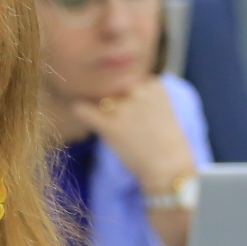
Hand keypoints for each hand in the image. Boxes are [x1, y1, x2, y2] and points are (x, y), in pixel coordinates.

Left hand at [63, 77, 194, 245]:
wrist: (169, 168)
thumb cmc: (166, 142)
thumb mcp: (162, 108)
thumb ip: (142, 95)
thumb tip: (115, 90)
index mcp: (154, 85)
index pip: (129, 76)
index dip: (125, 89)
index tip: (128, 102)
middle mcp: (139, 92)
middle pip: (113, 83)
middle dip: (111, 95)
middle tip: (115, 112)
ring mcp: (124, 109)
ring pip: (98, 96)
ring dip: (96, 103)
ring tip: (103, 117)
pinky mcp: (109, 126)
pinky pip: (83, 110)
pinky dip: (79, 109)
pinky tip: (77, 109)